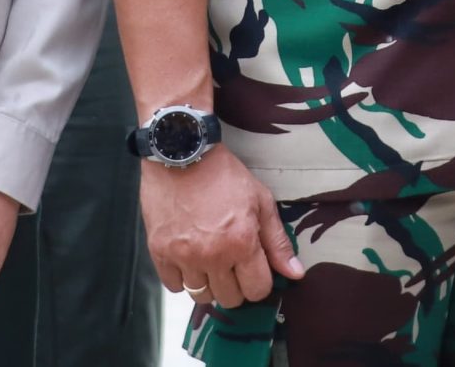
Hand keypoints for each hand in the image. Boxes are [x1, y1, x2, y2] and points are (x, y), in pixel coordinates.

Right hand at [138, 146, 301, 311]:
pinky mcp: (159, 253)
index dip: (261, 284)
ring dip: (210, 285)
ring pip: (201, 296)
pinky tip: (190, 260)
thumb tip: (295, 273)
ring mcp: (183, 257)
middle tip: (235, 265)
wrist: (183, 156)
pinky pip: (174, 286)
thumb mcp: (261, 202)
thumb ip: (278, 242)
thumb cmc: (225, 177)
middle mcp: (212, 256)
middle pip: (229, 298)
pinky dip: (183, 278)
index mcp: (242, 243)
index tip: (256, 271)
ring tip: (212, 263)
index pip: (257, 290)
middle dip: (237, 286)